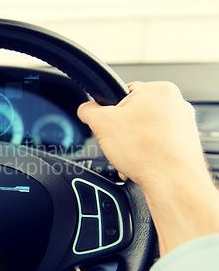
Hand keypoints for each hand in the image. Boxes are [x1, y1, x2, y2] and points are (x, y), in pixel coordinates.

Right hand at [77, 81, 218, 255]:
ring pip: (146, 129)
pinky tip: (142, 161)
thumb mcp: (102, 124)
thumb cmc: (146, 152)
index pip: (123, 92)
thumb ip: (89, 110)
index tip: (109, 124)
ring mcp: (184, 123)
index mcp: (159, 90)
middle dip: (123, 129)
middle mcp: (177, 103)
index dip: (110, 111)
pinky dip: (147, 151)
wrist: (171, 181)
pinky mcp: (185, 142)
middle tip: (120, 142)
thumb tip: (85, 109)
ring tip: (132, 154)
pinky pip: (158, 142)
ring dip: (134, 142)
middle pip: (135, 112)